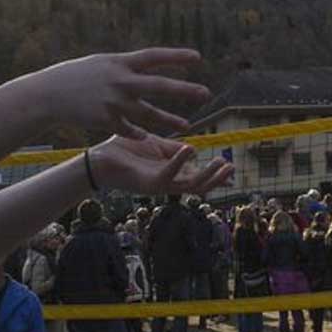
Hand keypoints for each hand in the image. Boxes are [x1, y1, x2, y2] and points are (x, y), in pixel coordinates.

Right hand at [23, 48, 209, 138]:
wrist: (48, 94)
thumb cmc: (75, 75)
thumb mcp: (101, 63)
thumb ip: (124, 65)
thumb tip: (146, 62)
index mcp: (119, 62)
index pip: (153, 56)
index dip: (175, 56)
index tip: (197, 57)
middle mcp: (120, 81)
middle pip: (158, 85)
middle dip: (183, 90)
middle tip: (205, 93)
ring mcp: (113, 101)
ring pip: (148, 114)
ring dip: (168, 120)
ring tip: (186, 125)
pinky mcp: (106, 120)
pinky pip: (130, 129)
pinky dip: (140, 133)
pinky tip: (149, 137)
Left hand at [88, 134, 233, 194]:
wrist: (99, 158)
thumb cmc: (125, 151)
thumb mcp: (155, 145)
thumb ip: (173, 148)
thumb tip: (194, 149)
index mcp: (170, 173)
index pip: (196, 176)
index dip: (215, 175)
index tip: (232, 169)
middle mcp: (166, 182)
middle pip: (198, 186)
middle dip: (216, 179)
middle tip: (232, 168)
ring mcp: (158, 184)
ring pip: (189, 186)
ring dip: (206, 175)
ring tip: (220, 163)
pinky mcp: (148, 183)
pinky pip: (168, 174)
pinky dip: (180, 162)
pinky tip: (190, 149)